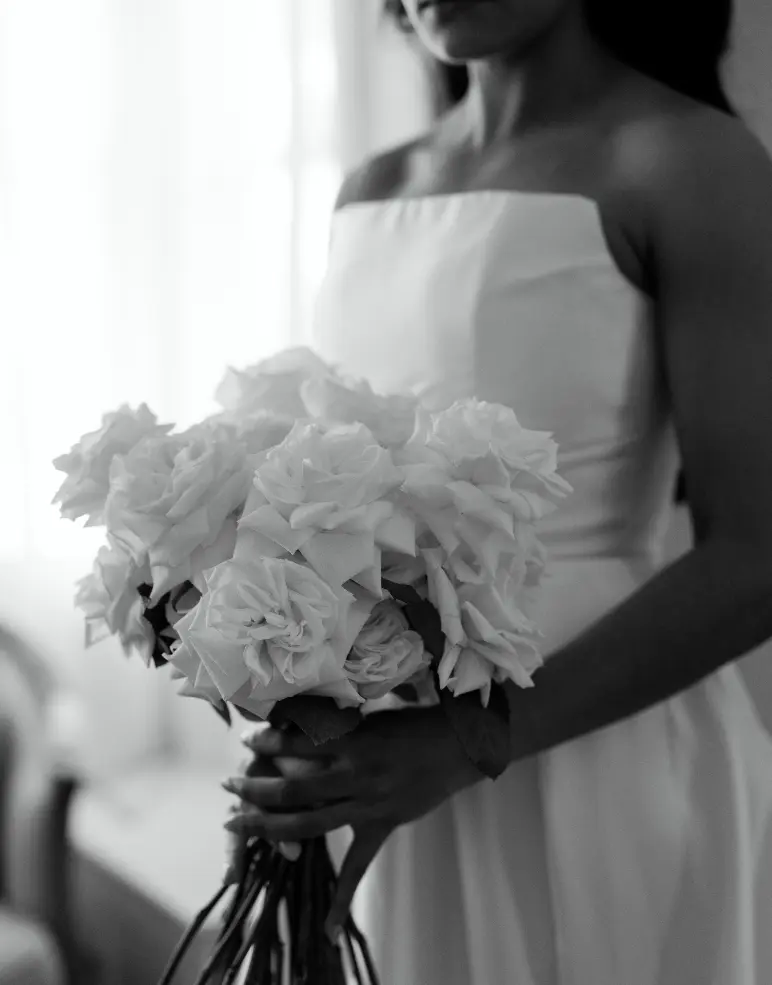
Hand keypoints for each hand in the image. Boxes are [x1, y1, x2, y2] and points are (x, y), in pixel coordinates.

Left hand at [222, 707, 483, 935]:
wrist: (458, 747)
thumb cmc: (413, 721)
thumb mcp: (371, 715)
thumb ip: (336, 725)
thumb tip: (296, 720)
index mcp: (353, 741)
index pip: (296, 743)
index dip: (267, 741)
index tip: (247, 740)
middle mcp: (356, 776)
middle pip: (292, 788)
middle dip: (254, 788)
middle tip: (228, 785)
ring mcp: (368, 806)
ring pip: (309, 825)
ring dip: (268, 826)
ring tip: (236, 824)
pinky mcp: (382, 826)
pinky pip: (359, 867)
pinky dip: (341, 898)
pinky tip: (325, 928)